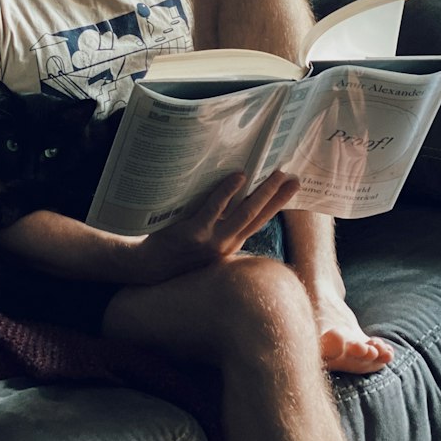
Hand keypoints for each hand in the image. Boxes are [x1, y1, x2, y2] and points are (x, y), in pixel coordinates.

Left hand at [130, 170, 298, 284]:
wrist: (146, 266)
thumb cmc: (174, 249)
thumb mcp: (204, 241)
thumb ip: (220, 224)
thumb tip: (235, 193)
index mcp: (230, 245)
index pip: (259, 222)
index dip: (277, 205)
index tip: (293, 188)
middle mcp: (225, 245)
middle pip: (258, 217)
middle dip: (278, 197)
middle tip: (293, 177)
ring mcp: (211, 241)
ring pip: (244, 213)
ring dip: (262, 193)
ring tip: (276, 174)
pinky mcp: (194, 234)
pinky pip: (214, 209)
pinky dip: (227, 192)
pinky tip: (238, 176)